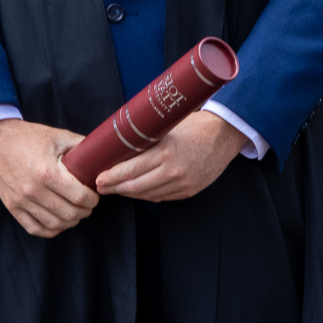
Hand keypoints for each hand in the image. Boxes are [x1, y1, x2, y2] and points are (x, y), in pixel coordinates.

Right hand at [0, 120, 97, 238]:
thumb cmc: (28, 136)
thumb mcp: (58, 136)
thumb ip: (81, 146)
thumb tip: (100, 156)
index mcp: (48, 172)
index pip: (79, 197)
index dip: (92, 199)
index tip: (94, 195)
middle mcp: (34, 190)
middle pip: (69, 214)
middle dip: (84, 211)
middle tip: (87, 204)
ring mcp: (21, 201)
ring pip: (55, 224)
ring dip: (70, 222)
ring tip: (75, 212)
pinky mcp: (12, 206)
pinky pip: (35, 228)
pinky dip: (51, 229)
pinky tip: (58, 221)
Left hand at [93, 111, 245, 202]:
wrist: (224, 134)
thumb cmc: (194, 125)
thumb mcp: (167, 127)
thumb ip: (147, 139)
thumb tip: (119, 144)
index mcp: (166, 151)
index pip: (132, 170)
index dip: (112, 177)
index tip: (98, 178)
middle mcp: (174, 170)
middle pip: (136, 186)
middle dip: (115, 187)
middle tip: (100, 186)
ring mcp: (182, 183)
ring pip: (148, 194)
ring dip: (129, 193)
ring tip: (115, 189)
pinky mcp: (189, 191)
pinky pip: (161, 197)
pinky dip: (146, 195)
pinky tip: (136, 191)